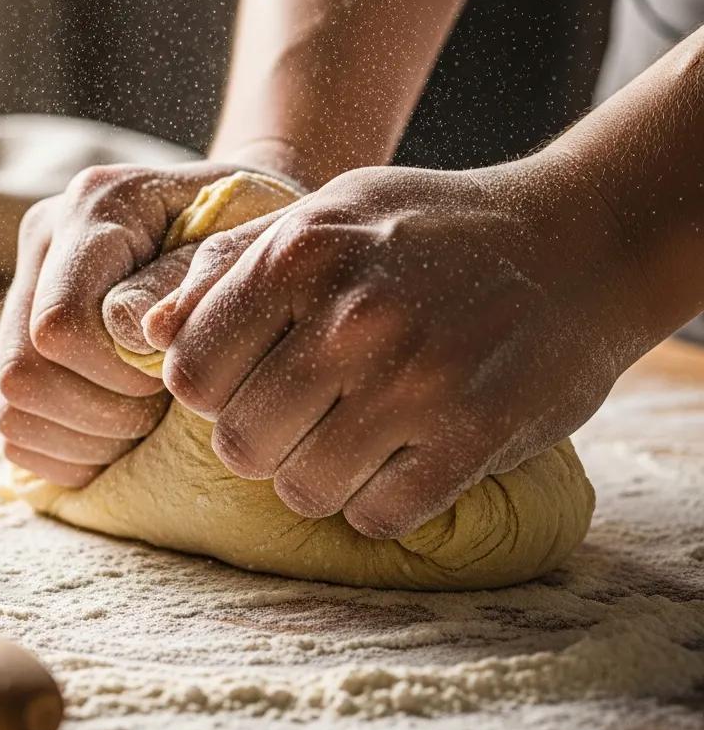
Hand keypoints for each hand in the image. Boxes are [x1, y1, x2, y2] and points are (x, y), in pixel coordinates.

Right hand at [0, 157, 297, 485]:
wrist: (244, 218)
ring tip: (146, 421)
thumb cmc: (255, 230)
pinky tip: (122, 432)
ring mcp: (24, 291)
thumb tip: (127, 330)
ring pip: (12, 407)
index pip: (62, 323)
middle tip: (161, 408)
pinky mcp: (21, 340)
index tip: (174, 373)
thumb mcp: (241, 243)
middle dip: (102, 413)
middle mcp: (45, 243)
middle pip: (22, 372)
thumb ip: (184, 280)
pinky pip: (16, 429)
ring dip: (87, 439)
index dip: (118, 373)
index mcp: (95, 206)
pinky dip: (70, 452)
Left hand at [140, 156, 649, 536]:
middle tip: (300, 417)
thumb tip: (148, 329)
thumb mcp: (326, 212)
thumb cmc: (432, 227)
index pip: (188, 373)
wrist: (582, 240)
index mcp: (299, 257)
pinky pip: (378, 516)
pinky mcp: (472, 437)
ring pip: (301, 490)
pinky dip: (377, 501)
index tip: (246, 382)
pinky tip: (398, 460)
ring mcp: (414, 383)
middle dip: (259, 440)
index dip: (209, 389)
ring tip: (350, 437)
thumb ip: (232, 265)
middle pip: (238, 442)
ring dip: (316, 476)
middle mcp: (349, 319)